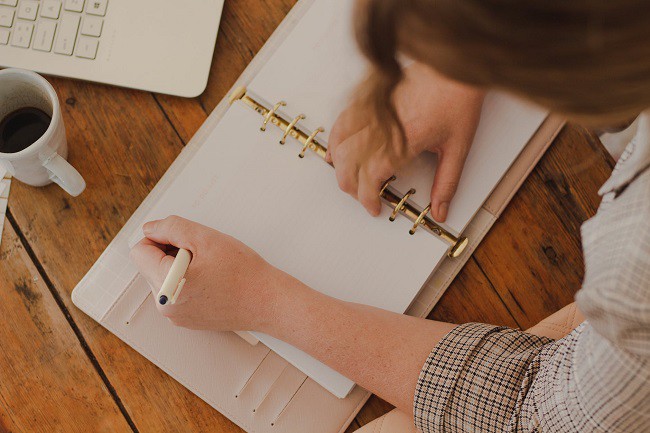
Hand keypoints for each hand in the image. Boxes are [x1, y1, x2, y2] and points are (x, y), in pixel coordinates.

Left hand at [129, 216, 285, 331]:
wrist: (267, 301)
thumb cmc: (243, 272)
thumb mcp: (205, 237)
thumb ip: (171, 228)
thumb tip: (150, 230)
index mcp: (165, 285)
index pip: (139, 251)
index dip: (159, 237)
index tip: (183, 239)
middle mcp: (165, 306)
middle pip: (149, 265)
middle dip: (169, 253)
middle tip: (201, 254)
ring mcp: (175, 316)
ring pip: (161, 278)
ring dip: (178, 267)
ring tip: (208, 268)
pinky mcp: (186, 320)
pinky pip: (173, 293)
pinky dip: (186, 282)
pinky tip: (210, 280)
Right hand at [327, 62, 484, 220]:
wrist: (453, 67)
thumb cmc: (456, 100)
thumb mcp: (458, 148)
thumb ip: (447, 183)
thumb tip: (440, 210)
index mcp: (403, 142)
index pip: (370, 179)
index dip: (368, 198)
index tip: (374, 207)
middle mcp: (382, 127)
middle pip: (348, 165)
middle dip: (352, 187)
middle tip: (363, 197)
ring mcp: (372, 113)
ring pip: (340, 146)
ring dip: (340, 167)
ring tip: (348, 179)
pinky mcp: (370, 102)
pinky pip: (341, 123)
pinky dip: (335, 140)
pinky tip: (337, 151)